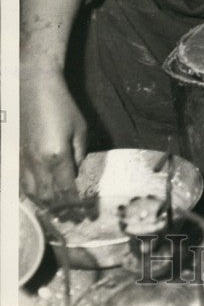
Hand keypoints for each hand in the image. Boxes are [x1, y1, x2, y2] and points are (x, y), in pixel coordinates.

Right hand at [20, 68, 86, 202]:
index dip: (76, 205)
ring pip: (32, 194)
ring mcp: (23, 161)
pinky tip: (38, 198)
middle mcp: (38, 163)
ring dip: (45, 205)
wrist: (33, 87)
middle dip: (61, 210)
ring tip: (57, 211)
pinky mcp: (15, 156)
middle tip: (73, 218)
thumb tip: (76, 174)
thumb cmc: (61, 106)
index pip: (67, 190)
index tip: (85, 214)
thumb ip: (79, 155)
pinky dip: (31, 195)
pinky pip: (21, 183)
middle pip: (48, 197)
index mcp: (57, 156)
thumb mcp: (80, 130)